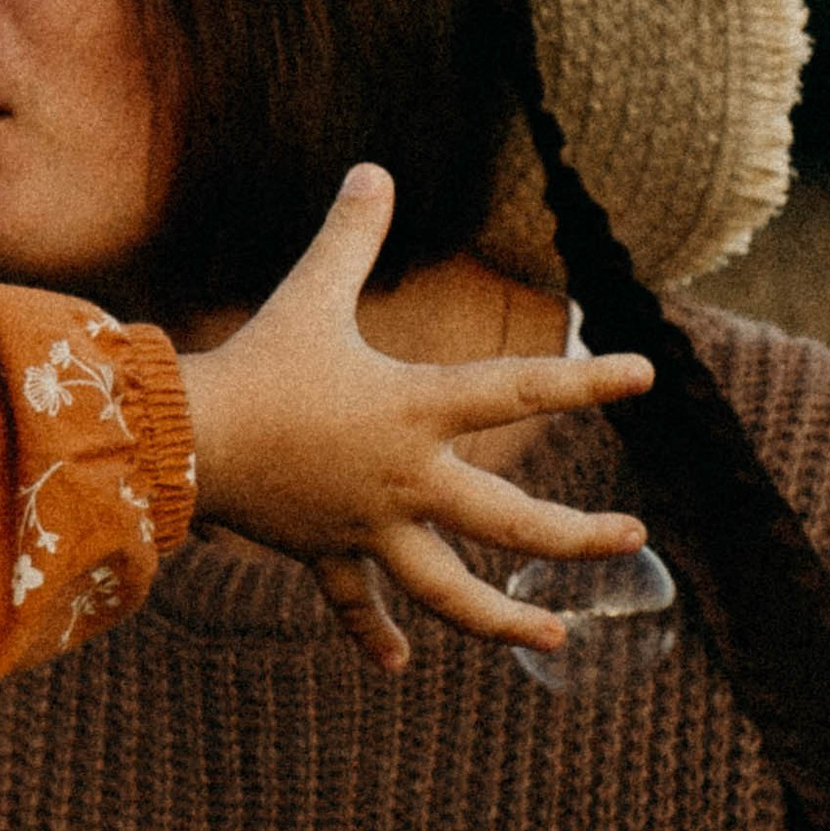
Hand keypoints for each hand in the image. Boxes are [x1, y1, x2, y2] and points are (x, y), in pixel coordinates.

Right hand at [179, 166, 653, 660]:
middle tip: (632, 540)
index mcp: (414, 410)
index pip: (516, 389)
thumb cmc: (255, 365)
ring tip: (552, 634)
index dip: (584, 379)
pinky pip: (353, 601)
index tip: (644, 374)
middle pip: (508, 520)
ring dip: (501, 617)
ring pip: (447, 586)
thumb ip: (350, 236)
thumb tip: (374, 168)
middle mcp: (406, 479)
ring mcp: (369, 526)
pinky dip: (372, 631)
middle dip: (575, 536)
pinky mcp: (325, 552)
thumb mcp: (308, 294)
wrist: (185, 443)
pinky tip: (396, 662)